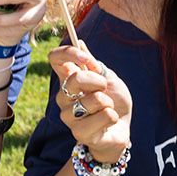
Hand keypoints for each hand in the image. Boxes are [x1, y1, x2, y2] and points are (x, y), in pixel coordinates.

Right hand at [51, 42, 131, 162]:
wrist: (121, 127)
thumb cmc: (114, 101)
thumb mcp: (108, 78)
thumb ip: (93, 64)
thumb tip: (80, 42)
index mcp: (69, 79)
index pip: (54, 58)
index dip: (69, 53)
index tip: (87, 60)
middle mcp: (63, 96)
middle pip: (75, 79)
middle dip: (98, 81)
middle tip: (105, 89)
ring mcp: (68, 115)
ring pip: (92, 100)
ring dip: (108, 102)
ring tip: (108, 108)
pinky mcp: (78, 132)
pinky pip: (102, 116)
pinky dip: (112, 116)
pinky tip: (109, 121)